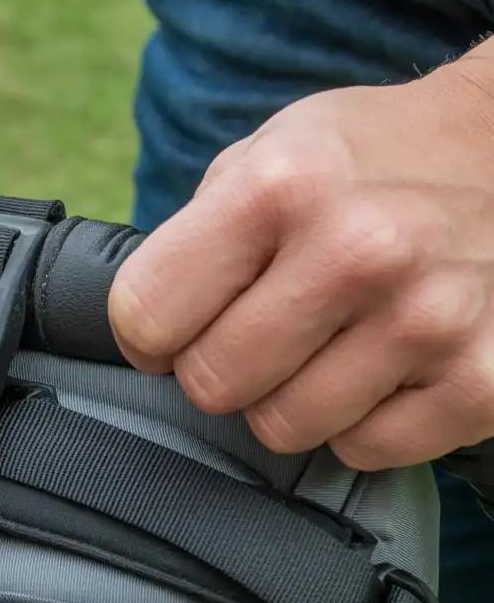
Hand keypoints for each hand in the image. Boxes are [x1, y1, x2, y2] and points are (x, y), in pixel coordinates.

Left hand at [108, 58, 493, 469]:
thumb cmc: (368, 160)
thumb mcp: (268, 153)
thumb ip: (194, 238)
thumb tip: (143, 331)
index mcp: (280, 186)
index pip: (146, 315)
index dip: (147, 331)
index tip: (172, 324)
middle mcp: (357, 251)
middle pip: (210, 385)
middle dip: (218, 364)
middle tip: (260, 328)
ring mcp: (428, 320)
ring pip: (283, 428)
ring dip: (289, 394)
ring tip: (329, 338)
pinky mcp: (485, 382)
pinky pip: (363, 449)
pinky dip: (361, 417)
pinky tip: (385, 361)